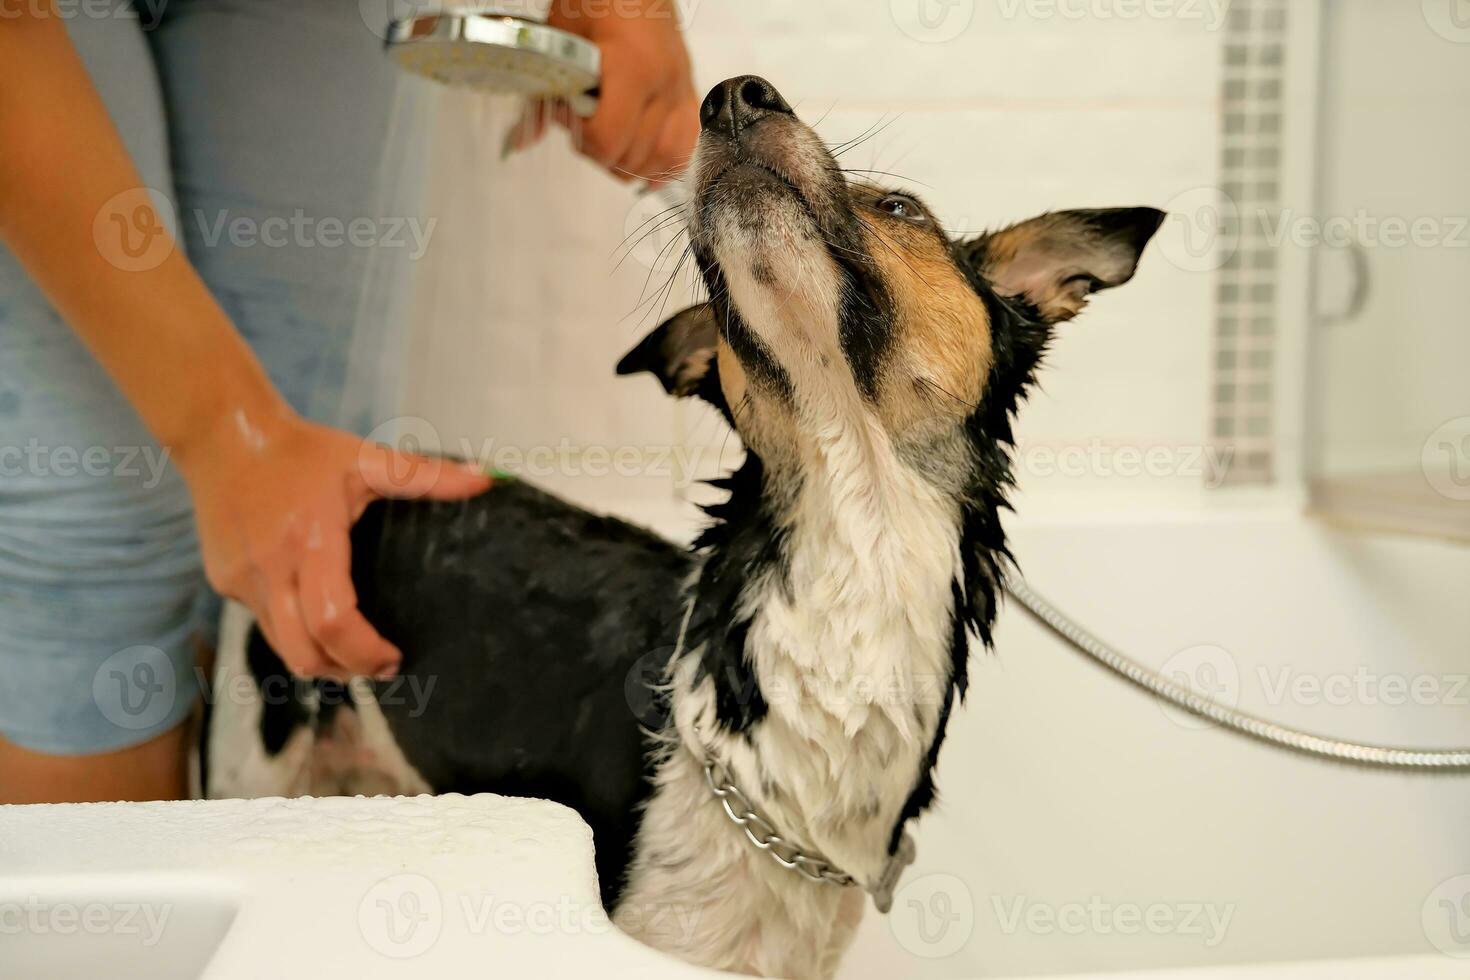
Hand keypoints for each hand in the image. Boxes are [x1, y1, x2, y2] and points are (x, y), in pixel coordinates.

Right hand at [182, 412, 490, 679]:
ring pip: (279, 645)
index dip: (363, 652)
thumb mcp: (366, 458)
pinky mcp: (223, 582)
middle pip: (302, 653)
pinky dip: (291, 629)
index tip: (393, 658)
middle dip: (344, 671)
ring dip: (317, 656)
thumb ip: (426, 476)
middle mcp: (271, 570)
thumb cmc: (301, 449)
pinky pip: (262, 621)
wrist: (223, 435)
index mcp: (310, 541)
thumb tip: (486, 480)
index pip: (332, 621)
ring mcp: (240, 581)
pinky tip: (312, 611)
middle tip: (379, 666)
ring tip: (351, 649)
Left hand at [544, 0, 699, 182]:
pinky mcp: (690, 93)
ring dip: (631, 163)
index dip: (582, 138)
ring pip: (663, 159)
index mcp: (630, 67)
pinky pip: (686, 146)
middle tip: (586, 123)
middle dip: (601, 151)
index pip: (608, 138)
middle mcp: (662, 84)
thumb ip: (543, 92)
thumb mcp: (559, 37)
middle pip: (632, 155)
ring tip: (611, 143)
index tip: (570, 115)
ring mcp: (680, 90)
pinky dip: (665, 162)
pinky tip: (644, 162)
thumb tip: (523, 140)